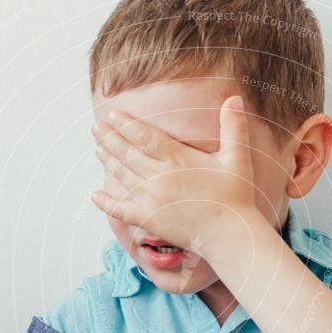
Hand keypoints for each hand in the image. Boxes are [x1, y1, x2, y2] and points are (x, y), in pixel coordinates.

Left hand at [90, 95, 256, 256]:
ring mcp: (152, 199)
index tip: (112, 114)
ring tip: (97, 148)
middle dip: (110, 138)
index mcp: (178, 158)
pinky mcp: (149, 220)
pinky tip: (94, 194)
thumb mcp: (237, 157)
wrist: (230, 234)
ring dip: (108, 161)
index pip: (144, 136)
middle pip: (127, 153)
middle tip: (96, 127)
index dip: (126, 124)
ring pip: (123, 176)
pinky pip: (121, 210)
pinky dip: (106, 203)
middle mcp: (160, 177)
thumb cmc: (236, 196)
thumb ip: (234, 127)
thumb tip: (235, 97)